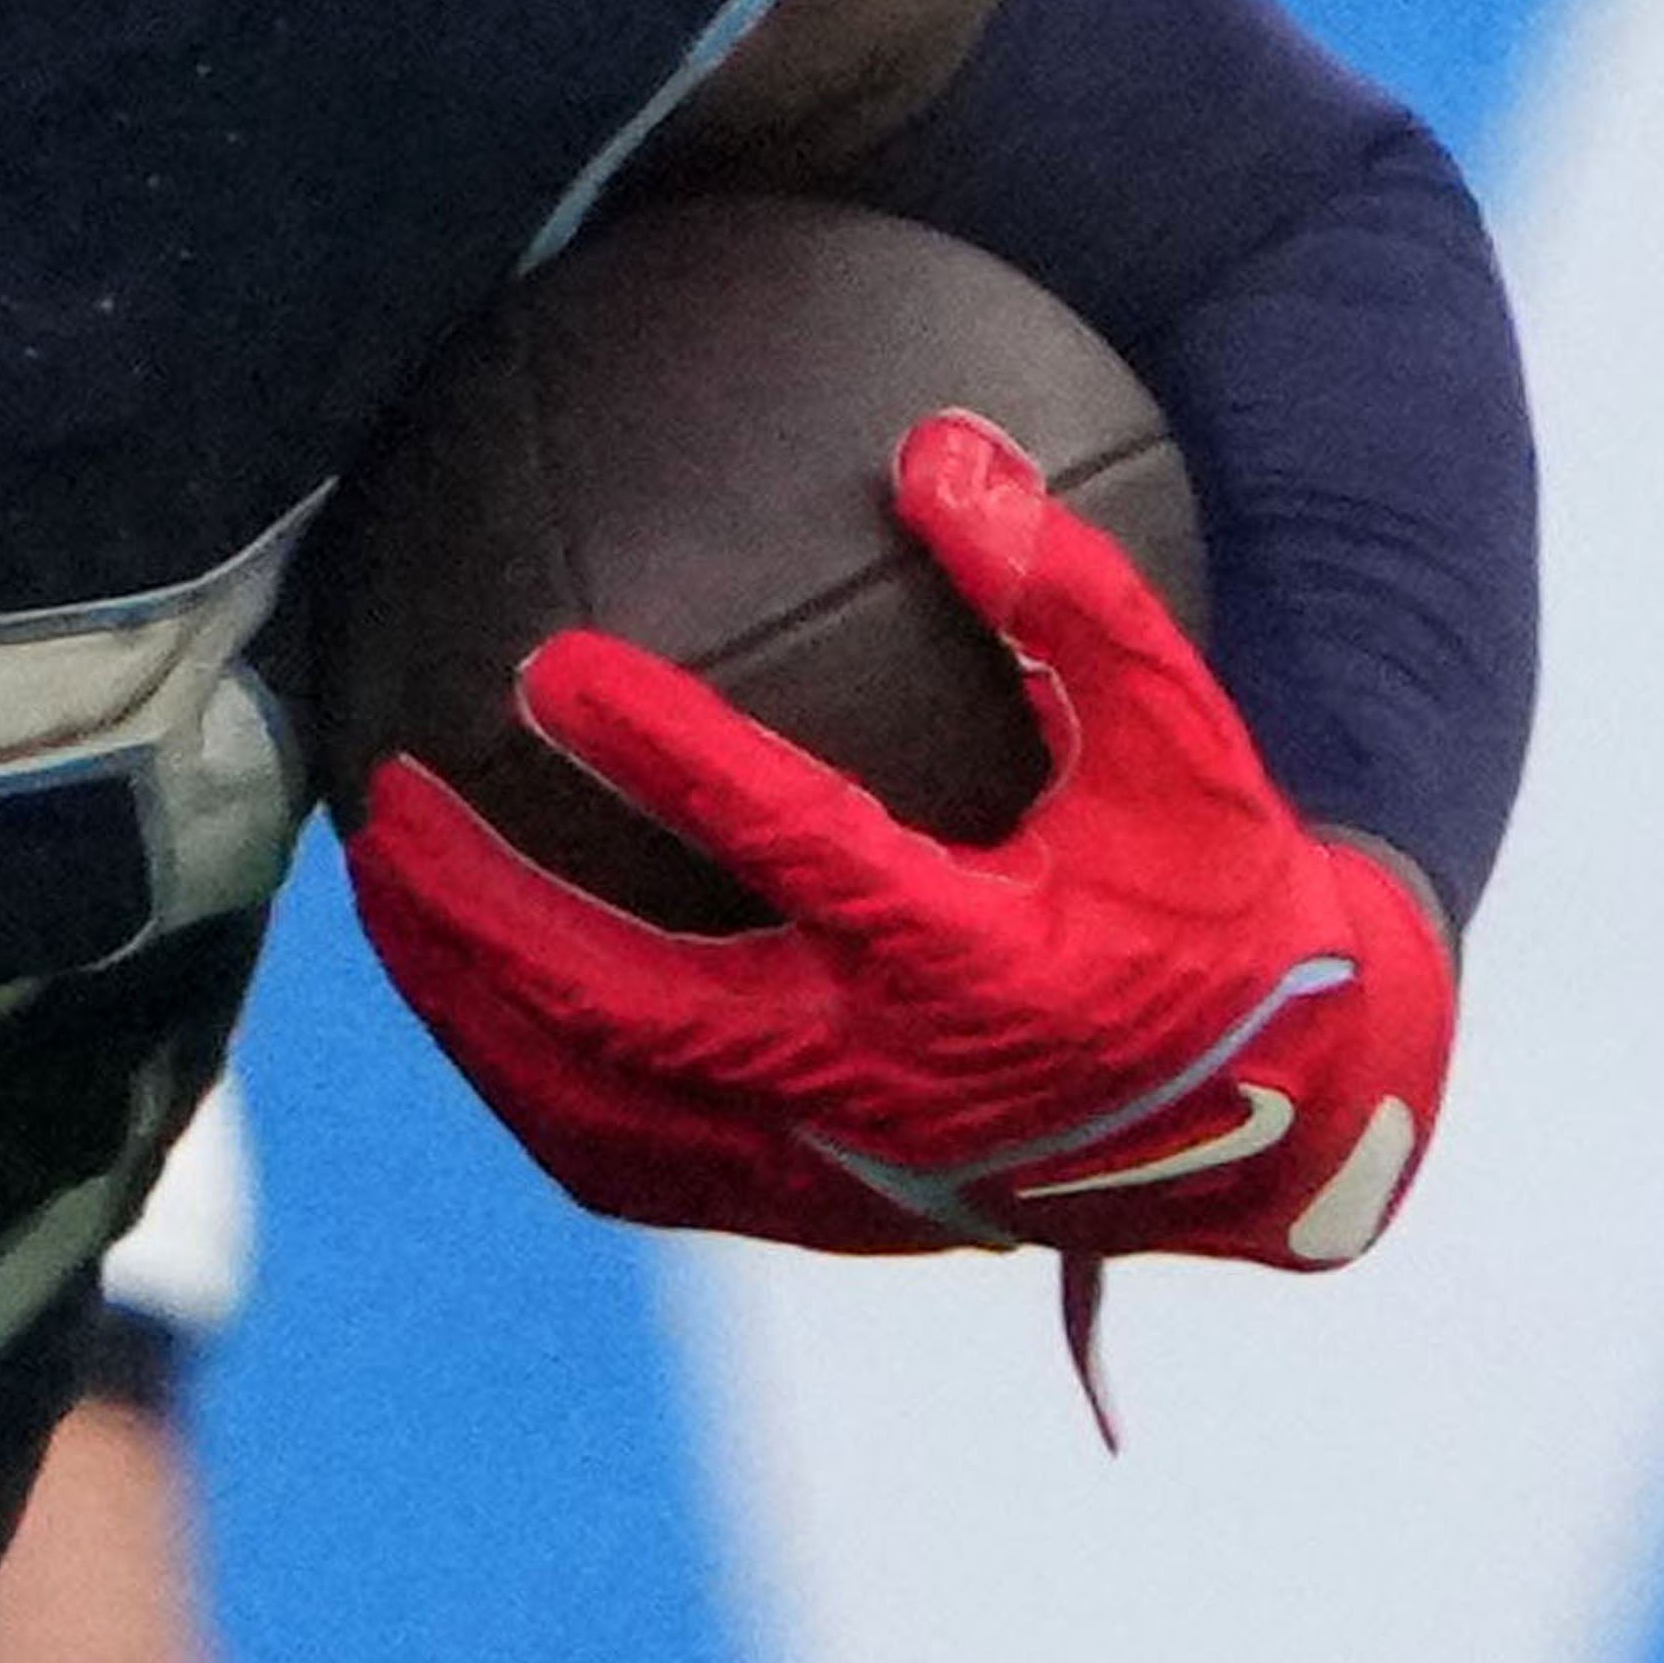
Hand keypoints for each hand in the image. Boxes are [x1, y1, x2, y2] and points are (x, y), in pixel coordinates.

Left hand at [346, 413, 1449, 1267]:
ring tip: (384, 891)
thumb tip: (941, 448)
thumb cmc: (1216, 897)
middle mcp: (889, 1081)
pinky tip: (461, 1001)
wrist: (1279, 1113)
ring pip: (598, 1108)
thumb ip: (1072, 599)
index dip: (673, 757)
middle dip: (490, 909)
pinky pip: (626, 1167)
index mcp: (983, 963)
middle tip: (392, 799)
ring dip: (470, 1003)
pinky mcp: (811, 1214)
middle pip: (634, 1009)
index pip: (801, 851)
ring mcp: (836, 1167)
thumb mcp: (1189, 741)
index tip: (551, 665)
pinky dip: (524, 1086)